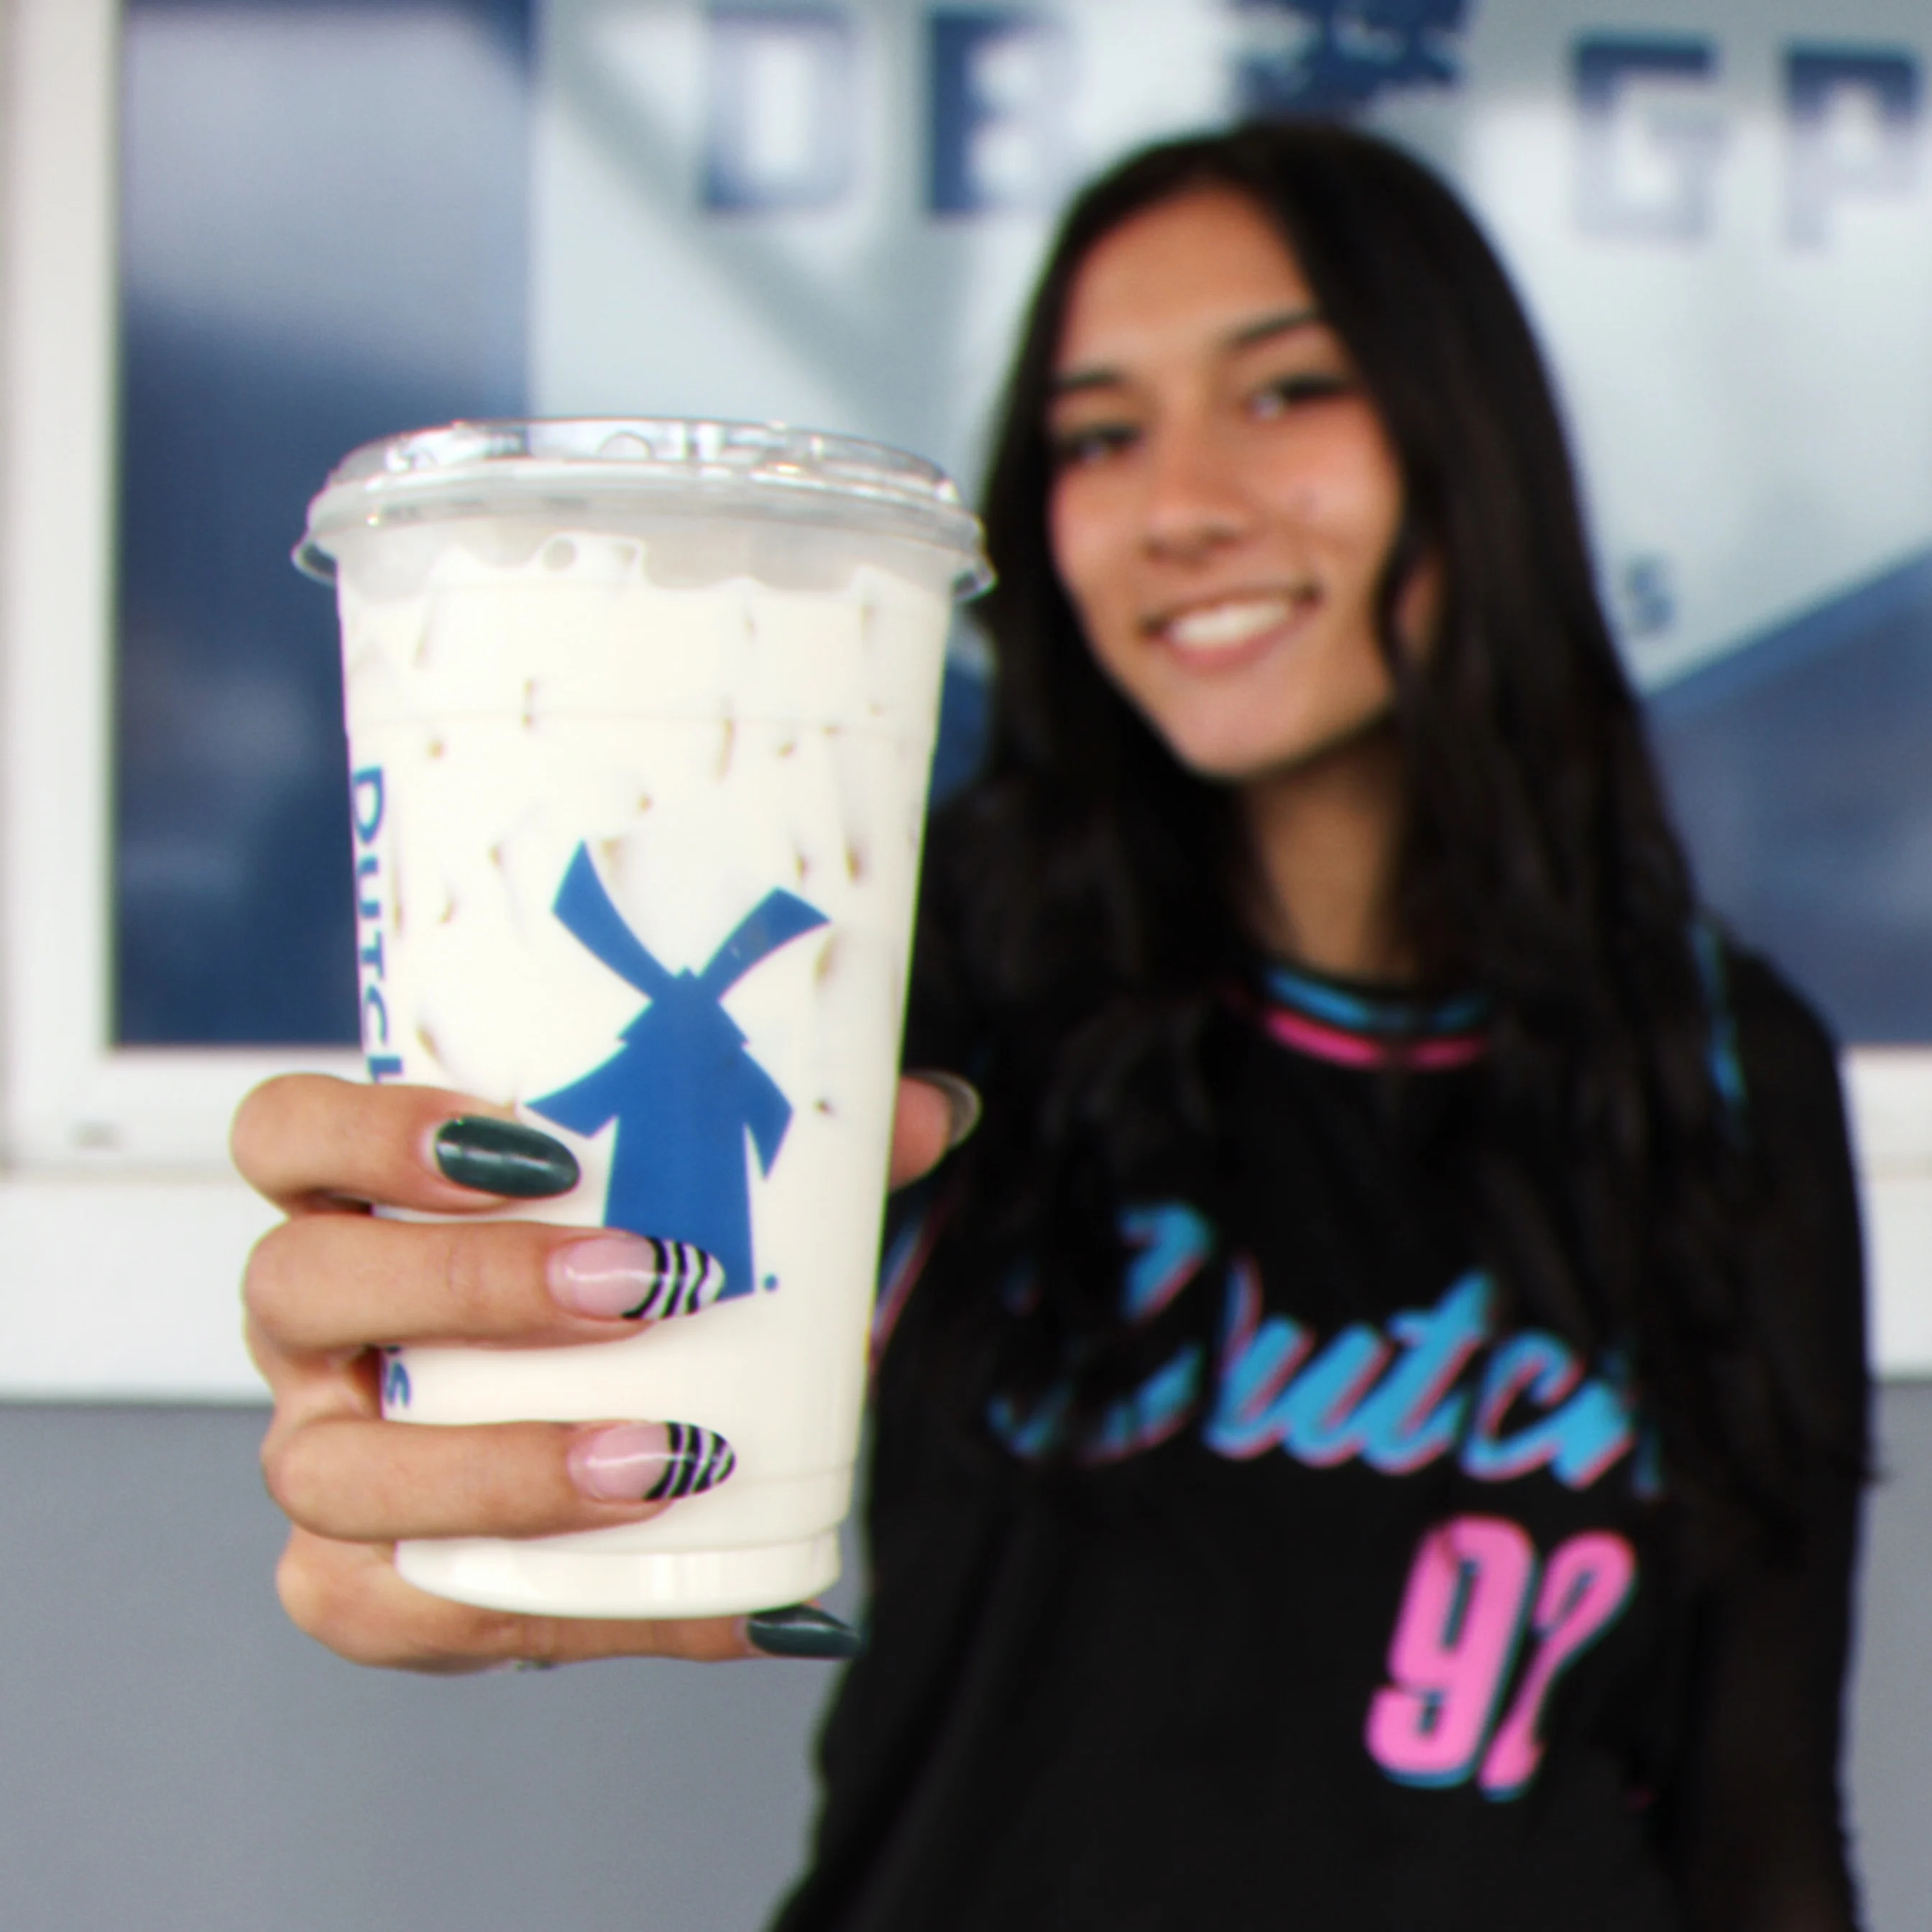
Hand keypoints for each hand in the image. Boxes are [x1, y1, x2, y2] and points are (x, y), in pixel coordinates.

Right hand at [233, 1071, 972, 1672]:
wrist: (602, 1446)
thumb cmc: (622, 1296)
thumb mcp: (699, 1210)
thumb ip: (797, 1158)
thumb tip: (937, 1111)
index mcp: (362, 1208)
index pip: (288, 1135)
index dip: (370, 1130)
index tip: (527, 1144)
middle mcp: (316, 1333)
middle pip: (299, 1287)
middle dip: (467, 1286)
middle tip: (642, 1285)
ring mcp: (324, 1457)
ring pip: (331, 1472)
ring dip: (503, 1468)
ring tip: (670, 1456)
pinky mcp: (366, 1585)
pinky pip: (420, 1618)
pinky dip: (592, 1614)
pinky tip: (736, 1603)